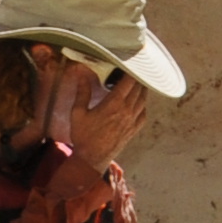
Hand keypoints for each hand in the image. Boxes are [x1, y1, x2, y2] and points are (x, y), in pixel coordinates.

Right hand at [44, 57, 151, 172]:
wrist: (92, 159)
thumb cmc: (83, 136)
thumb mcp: (77, 113)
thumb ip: (82, 92)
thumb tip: (81, 74)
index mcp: (114, 104)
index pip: (129, 82)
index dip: (132, 71)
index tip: (130, 63)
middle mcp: (127, 110)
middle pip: (139, 88)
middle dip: (137, 78)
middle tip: (134, 70)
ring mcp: (133, 120)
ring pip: (143, 100)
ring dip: (141, 89)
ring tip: (136, 82)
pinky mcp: (134, 129)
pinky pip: (144, 113)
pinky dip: (142, 104)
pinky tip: (137, 102)